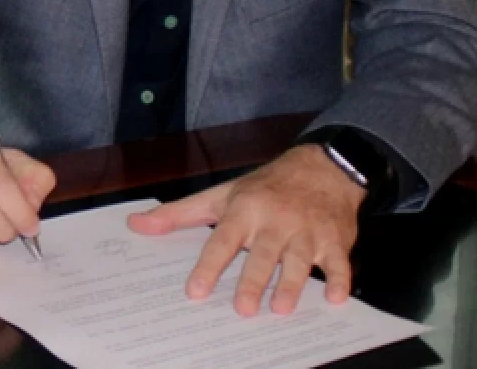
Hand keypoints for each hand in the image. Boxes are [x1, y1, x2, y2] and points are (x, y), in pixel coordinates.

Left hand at [127, 144, 364, 315]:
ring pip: (300, 260)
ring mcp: (308, 231)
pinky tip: (336, 298)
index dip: (209, 266)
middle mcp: (275, 221)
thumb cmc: (264, 187)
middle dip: (253, 280)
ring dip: (292, 284)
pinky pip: (340, 262)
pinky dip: (341, 279)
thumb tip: (136, 224)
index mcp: (245, 210)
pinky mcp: (335, 240)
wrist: (321, 167)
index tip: (196, 291)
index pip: (222, 240)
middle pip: (263, 253)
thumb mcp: (220, 195)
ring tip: (281, 309)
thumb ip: (179, 214)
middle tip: (243, 309)